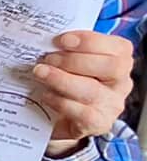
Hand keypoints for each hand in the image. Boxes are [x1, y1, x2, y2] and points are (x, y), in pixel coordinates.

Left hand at [30, 30, 133, 154]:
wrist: (60, 116)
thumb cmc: (68, 79)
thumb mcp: (70, 60)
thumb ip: (66, 48)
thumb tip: (43, 37)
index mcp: (119, 60)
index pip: (117, 48)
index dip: (89, 41)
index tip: (61, 40)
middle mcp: (121, 82)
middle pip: (111, 67)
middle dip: (75, 60)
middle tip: (48, 59)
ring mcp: (112, 105)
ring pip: (92, 90)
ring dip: (61, 79)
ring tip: (40, 72)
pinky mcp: (98, 123)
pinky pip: (82, 112)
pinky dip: (59, 101)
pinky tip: (45, 95)